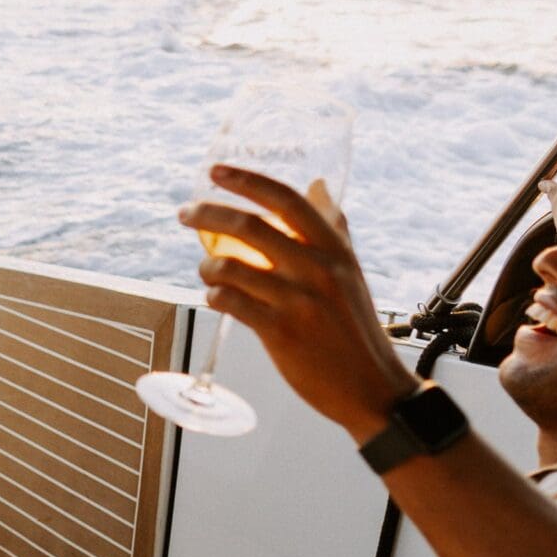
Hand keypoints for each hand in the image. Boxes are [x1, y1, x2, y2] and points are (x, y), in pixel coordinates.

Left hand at [180, 165, 418, 440]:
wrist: (370, 385)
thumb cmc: (355, 325)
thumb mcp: (351, 269)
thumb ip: (334, 226)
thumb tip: (319, 184)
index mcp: (334, 248)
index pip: (286, 200)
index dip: (246, 181)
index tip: (214, 171)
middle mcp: (318, 269)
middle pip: (249, 227)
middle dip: (206, 215)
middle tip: (185, 214)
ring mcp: (299, 301)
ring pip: (230, 266)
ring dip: (208, 266)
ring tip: (208, 271)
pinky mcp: (281, 332)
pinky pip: (230, 301)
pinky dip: (214, 295)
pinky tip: (217, 297)